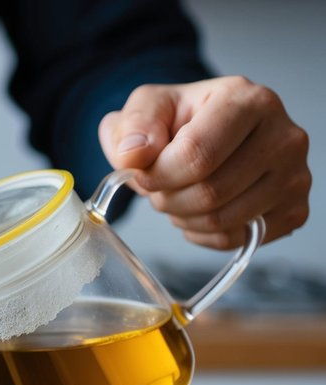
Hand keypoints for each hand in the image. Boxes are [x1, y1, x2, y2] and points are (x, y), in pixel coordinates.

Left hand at [99, 76, 309, 248]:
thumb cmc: (180, 120)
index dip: (158, 175)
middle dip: (169, 198)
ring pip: (221, 221)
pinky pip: (234, 240)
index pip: (196, 155)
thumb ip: (134, 126)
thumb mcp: (148, 107)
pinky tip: (200, 209)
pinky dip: (204, 233)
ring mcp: (295, 176)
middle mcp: (284, 136)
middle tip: (161, 185)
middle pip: (209, 194)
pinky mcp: (293, 210)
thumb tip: (133, 155)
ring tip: (180, 193)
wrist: (205, 134)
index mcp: (248, 100)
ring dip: (183, 216)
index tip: (144, 173)